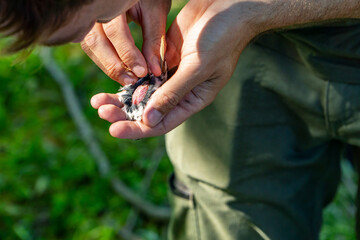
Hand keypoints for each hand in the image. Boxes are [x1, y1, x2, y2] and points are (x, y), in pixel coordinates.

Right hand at [81, 0, 170, 84]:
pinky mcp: (88, 26)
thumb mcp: (156, 10)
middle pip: (95, 41)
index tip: (142, 73)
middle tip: (131, 82)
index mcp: (111, 0)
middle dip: (114, 66)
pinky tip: (120, 70)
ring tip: (127, 80)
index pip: (115, 31)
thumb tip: (154, 70)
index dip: (128, 54)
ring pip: (90, 46)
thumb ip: (154, 38)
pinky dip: (105, 60)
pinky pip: (91, 46)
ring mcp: (87, 17)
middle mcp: (93, 8)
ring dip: (107, 66)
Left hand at [92, 0, 264, 138]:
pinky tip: (114, 79)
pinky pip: (143, 71)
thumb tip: (148, 120)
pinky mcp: (164, 57)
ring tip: (98, 100)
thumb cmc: (222, 39)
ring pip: (142, 91)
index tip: (114, 129)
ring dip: (121, 96)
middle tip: (101, 111)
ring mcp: (171, 74)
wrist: (228, 7)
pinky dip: (129, 76)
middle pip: (148, 109)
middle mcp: (180, 91)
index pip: (161, 122)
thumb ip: (173, 93)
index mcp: (192, 100)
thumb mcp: (197, 68)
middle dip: (123, 112)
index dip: (137, 128)